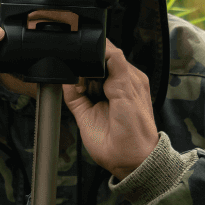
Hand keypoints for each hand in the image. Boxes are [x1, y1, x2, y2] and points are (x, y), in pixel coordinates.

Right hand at [62, 39, 158, 179]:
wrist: (128, 158)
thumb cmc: (137, 128)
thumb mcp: (129, 89)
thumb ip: (116, 65)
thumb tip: (106, 46)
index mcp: (127, 77)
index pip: (110, 54)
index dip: (100, 51)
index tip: (93, 51)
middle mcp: (110, 85)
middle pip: (92, 63)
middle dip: (87, 63)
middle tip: (90, 72)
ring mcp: (95, 96)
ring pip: (79, 75)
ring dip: (77, 75)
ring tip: (85, 85)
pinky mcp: (81, 109)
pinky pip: (69, 91)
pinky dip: (67, 85)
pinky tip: (74, 86)